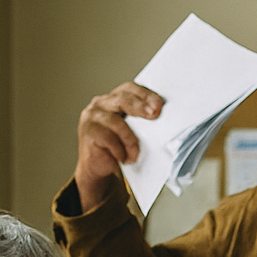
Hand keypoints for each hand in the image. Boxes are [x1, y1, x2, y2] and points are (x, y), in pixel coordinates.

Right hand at [74, 82, 162, 211]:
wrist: (98, 167)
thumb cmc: (119, 147)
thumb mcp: (132, 132)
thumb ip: (141, 123)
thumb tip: (167, 123)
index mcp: (114, 99)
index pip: (129, 89)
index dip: (145, 94)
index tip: (159, 105)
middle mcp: (101, 104)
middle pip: (122, 99)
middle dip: (140, 107)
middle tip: (154, 115)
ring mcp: (92, 117)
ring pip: (116, 122)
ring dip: (130, 140)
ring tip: (136, 154)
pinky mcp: (88, 132)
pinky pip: (108, 139)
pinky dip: (120, 150)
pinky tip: (124, 159)